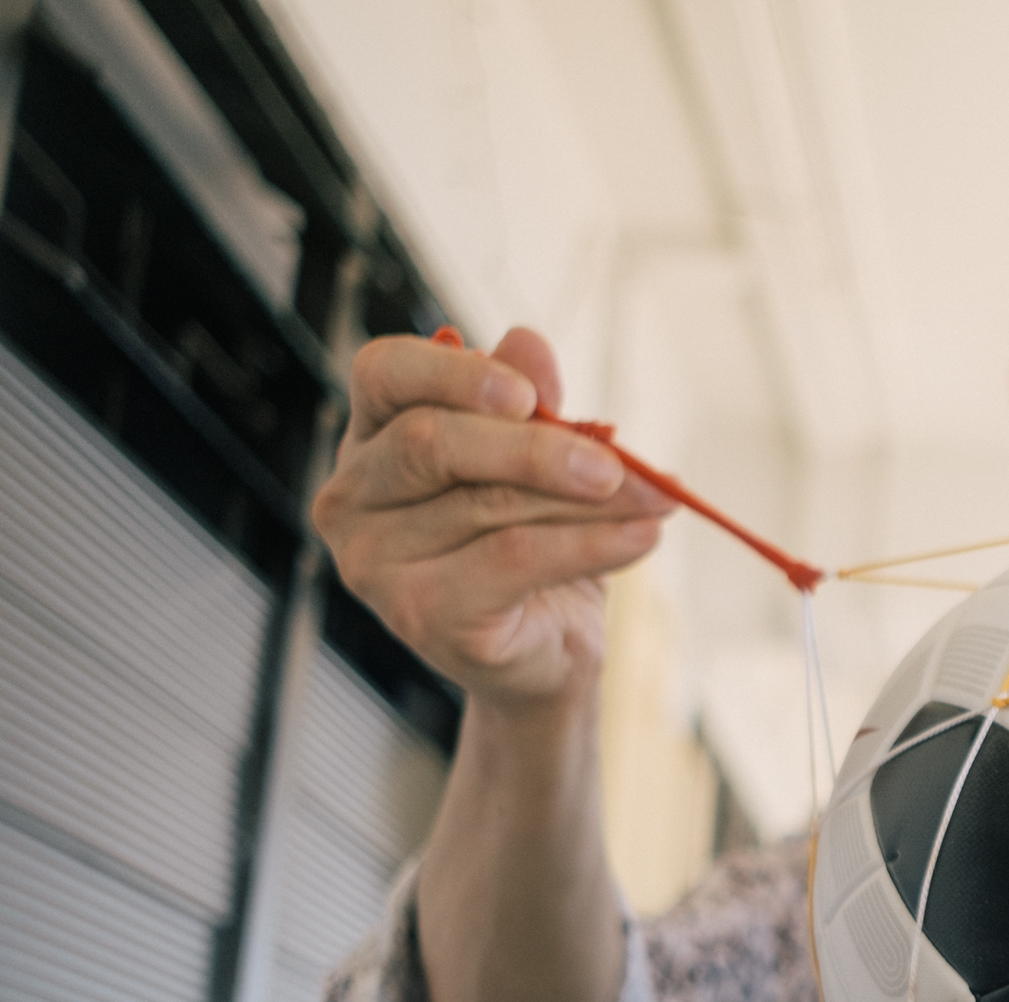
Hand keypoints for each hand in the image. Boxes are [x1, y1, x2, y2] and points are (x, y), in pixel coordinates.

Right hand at [311, 327, 674, 709]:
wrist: (544, 654)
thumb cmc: (530, 544)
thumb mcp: (535, 465)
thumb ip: (527, 406)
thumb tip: (527, 341)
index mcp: (370, 437)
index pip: (383, 373)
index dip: (454, 374)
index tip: (532, 395)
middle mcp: (351, 498)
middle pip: (435, 442)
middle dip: (539, 447)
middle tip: (621, 463)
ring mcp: (375, 563)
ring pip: (490, 505)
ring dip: (589, 499)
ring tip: (657, 498)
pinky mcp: (420, 615)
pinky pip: (516, 559)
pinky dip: (592, 543)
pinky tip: (645, 536)